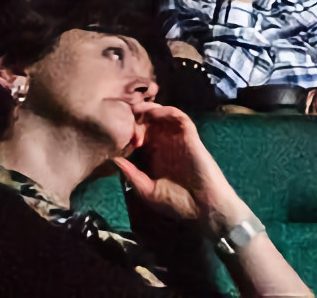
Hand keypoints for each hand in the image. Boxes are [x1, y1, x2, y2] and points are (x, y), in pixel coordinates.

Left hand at [115, 102, 245, 227]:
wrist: (202, 207)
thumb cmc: (176, 202)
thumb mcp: (147, 190)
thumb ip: (132, 174)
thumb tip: (113, 159)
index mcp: (155, 157)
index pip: (140, 136)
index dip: (128, 132)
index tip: (117, 135)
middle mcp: (166, 145)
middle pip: (150, 123)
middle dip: (137, 117)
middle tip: (125, 117)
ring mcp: (178, 140)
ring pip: (164, 117)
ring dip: (151, 110)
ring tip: (137, 109)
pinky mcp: (191, 137)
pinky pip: (181, 119)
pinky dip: (168, 112)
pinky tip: (155, 112)